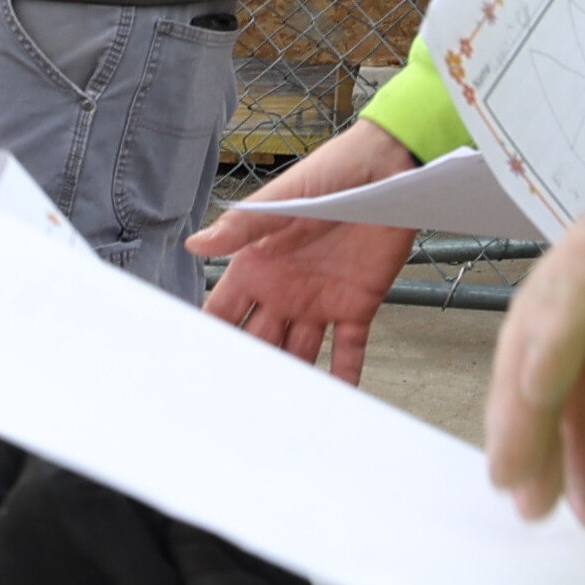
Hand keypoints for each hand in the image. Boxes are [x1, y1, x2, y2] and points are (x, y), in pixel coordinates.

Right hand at [187, 118, 420, 385]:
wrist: (389, 169)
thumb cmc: (331, 172)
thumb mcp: (282, 200)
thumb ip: (242, 226)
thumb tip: (194, 245)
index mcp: (259, 266)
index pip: (225, 310)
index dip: (212, 338)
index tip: (195, 371)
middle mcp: (284, 290)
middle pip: (258, 341)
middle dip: (248, 370)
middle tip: (234, 409)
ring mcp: (320, 300)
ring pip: (299, 352)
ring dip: (292, 379)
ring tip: (280, 415)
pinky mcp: (358, 303)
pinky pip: (348, 347)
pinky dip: (345, 374)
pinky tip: (337, 399)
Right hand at [485, 134, 584, 526]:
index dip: (564, 314)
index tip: (536, 389)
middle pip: (559, 297)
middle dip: (528, 388)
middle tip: (514, 474)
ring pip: (553, 345)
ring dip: (538, 424)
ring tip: (537, 504)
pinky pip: (580, 380)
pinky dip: (573, 437)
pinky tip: (582, 496)